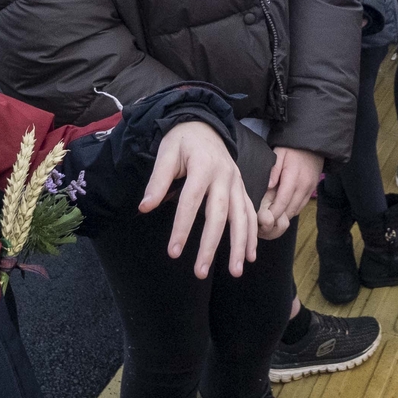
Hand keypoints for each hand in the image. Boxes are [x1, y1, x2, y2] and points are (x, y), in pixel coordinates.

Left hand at [140, 121, 258, 278]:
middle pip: (219, 216)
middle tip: (200, 272)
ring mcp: (237, 183)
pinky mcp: (242, 188)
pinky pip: (251, 214)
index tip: (173, 252)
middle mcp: (224, 176)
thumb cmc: (182, 141)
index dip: (182, 228)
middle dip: (210, 246)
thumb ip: (157, 181)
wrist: (205, 125)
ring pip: (242, 218)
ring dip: (239, 246)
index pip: (191, 202)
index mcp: (203, 166)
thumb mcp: (165, 153)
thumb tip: (145, 207)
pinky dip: (253, 235)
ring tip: (235, 272)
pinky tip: (250, 256)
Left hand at [257, 147, 323, 238]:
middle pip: (290, 209)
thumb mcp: (280, 153)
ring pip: (296, 210)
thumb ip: (274, 170)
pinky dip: (291, 210)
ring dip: (284, 216)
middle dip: (277, 219)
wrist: (313, 143)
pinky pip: (301, 205)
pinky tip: (282, 211)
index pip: (282, 201)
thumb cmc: (292, 148)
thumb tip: (268, 186)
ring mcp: (310, 189)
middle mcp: (303, 186)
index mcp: (293, 177)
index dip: (273, 213)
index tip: (263, 220)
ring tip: (271, 220)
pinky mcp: (312, 189)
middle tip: (264, 225)